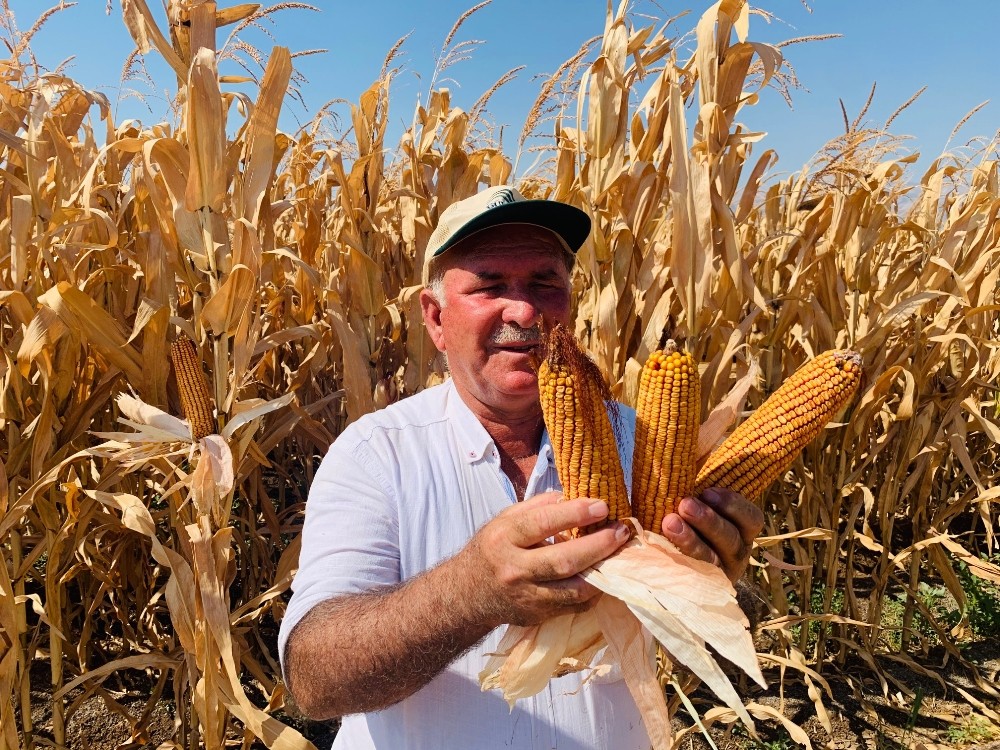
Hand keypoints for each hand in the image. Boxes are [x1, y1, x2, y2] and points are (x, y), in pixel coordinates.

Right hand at [462, 491, 630, 627]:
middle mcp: (514, 570)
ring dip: (603, 572)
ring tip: (620, 553)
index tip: (602, 506)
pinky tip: (604, 574)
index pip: (542, 524)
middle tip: (621, 531)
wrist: (467, 595)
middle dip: (598, 546)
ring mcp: (527, 598)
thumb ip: (539, 506)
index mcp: (504, 539)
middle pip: (563, 561)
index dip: (575, 513)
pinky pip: (574, 606)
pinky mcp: (538, 616)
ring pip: (574, 590)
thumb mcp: (505, 519)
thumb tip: (575, 497)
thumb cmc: (491, 549)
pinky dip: (593, 590)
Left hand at [660, 487, 763, 582]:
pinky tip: (660, 550)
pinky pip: (690, 579)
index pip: (751, 519)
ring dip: (691, 541)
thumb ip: (698, 478)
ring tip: (670, 523)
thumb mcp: (697, 499)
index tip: (708, 491)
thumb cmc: (685, 519)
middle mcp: (736, 554)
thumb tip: (707, 434)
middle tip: (685, 504)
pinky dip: (676, 564)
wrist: (667, 564)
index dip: (733, 505)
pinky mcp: (697, 589)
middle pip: (731, 540)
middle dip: (709, 521)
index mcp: (741, 530)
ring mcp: (718, 575)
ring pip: (711, 561)